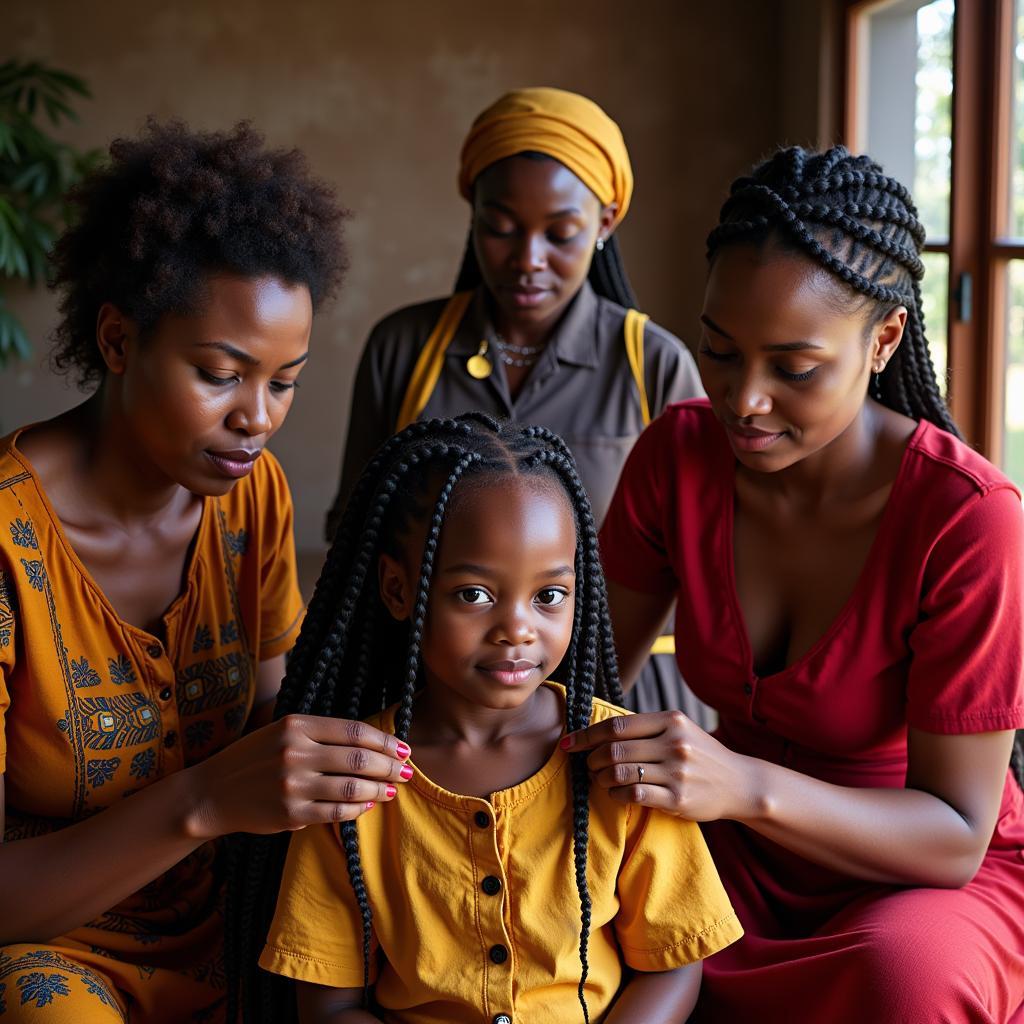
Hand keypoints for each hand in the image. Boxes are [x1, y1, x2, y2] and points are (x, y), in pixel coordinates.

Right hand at [183, 715, 412, 838]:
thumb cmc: (254, 759)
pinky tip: (370, 805)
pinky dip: (359, 809)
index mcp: (296, 725)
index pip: (354, 731)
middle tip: (407, 771)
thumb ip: (322, 734)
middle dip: (390, 766)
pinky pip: (337, 813)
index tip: (404, 747)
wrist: (211, 793)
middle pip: (360, 758)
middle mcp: (295, 753)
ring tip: (394, 790)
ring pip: (353, 788)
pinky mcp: (290, 815)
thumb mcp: (282, 732)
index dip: (385, 740)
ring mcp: (292, 785)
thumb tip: (373, 743)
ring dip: (381, 789)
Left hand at [562, 710, 753, 821]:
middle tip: (588, 765)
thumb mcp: (679, 729)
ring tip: (601, 779)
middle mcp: (674, 743)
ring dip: (601, 778)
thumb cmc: (700, 754)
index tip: (568, 743)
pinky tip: (616, 793)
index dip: (587, 735)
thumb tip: (598, 731)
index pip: (617, 726)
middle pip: (614, 750)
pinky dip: (616, 794)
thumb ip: (646, 727)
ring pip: (620, 772)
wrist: (739, 783)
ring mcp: (677, 772)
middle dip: (592, 759)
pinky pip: (633, 794)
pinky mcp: (677, 799)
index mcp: (671, 720)